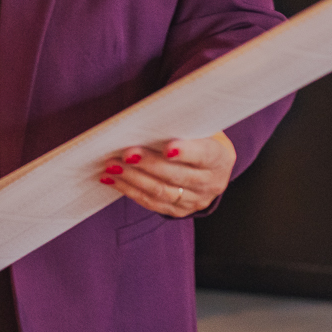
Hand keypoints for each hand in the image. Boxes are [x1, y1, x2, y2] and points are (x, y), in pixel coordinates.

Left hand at [98, 133, 235, 217]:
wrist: (212, 164)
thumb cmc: (200, 137)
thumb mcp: (200, 128)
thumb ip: (182, 126)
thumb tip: (147, 120)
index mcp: (220, 158)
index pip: (203, 155)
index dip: (186, 152)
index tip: (167, 148)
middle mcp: (211, 183)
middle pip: (177, 176)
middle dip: (149, 164)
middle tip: (126, 154)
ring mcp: (196, 200)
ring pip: (161, 192)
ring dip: (133, 179)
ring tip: (112, 166)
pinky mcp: (180, 211)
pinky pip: (152, 203)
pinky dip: (130, 190)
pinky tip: (113, 180)